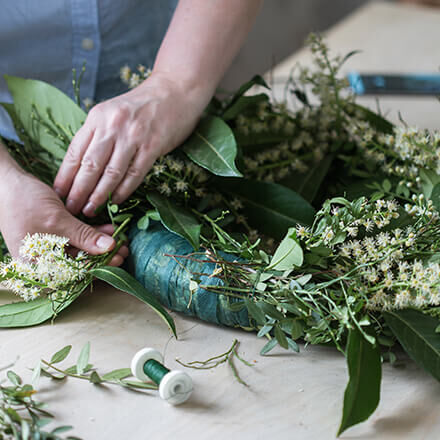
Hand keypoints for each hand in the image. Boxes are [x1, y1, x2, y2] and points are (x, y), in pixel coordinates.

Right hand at [0, 172, 127, 265]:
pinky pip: (76, 238)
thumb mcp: (58, 221)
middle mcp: (44, 261)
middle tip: (126, 249)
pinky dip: (92, 234)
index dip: (101, 266)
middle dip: (104, 255)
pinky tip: (109, 229)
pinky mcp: (54, 235)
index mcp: (39, 266)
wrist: (5, 182)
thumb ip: (84, 237)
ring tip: (121, 237)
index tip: (120, 258)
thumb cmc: (24, 203)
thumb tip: (110, 248)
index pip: (76, 273)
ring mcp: (49, 248)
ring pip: (81, 250)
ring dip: (101, 243)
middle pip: (80, 263)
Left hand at [53, 72, 204, 216]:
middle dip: (78, 190)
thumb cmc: (143, 105)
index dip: (65, 175)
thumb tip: (83, 166)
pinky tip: (116, 202)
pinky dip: (124, 191)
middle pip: (90, 165)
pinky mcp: (152, 146)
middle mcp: (112, 126)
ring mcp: (133, 136)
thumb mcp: (112, 113)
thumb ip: (98, 134)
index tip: (58, 193)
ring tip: (90, 210)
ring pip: (111, 173)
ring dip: (99, 195)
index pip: (75, 151)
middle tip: (71, 208)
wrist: (175, 90)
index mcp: (97, 117)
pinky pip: (134, 174)